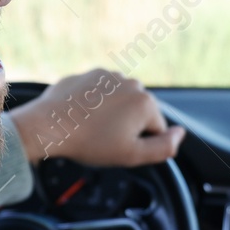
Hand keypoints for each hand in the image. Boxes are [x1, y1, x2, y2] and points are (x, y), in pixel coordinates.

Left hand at [9, 68, 185, 166]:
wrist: (49, 126)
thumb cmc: (89, 142)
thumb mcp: (132, 155)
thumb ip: (164, 147)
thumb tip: (180, 134)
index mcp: (145, 102)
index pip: (156, 129)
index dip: (138, 142)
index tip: (117, 146)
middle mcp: (131, 83)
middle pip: (138, 112)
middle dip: (126, 125)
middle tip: (103, 138)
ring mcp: (109, 75)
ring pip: (119, 101)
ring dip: (112, 113)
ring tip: (91, 126)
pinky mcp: (89, 74)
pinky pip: (100, 92)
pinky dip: (95, 102)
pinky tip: (82, 115)